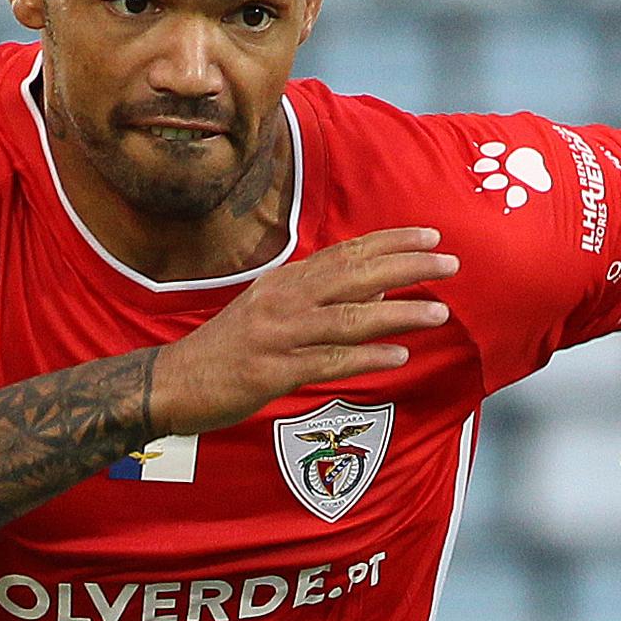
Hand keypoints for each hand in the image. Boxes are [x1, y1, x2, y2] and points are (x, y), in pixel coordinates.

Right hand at [151, 228, 457, 435]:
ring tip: (439, 312)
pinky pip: (328, 361)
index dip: (391, 243)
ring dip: (398, 313)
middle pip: (356, 276)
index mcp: (285, 281)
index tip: (431, 237)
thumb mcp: (271, 312)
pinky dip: (365, 357)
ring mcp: (278, 334)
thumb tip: (378, 288)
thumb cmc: (226, 351)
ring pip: (349, 318)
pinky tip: (398, 355)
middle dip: (406, 268)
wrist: (170, 383)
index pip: (347, 253)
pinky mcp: (272, 371)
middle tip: (450, 264)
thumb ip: (322, 299)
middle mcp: (284, 300)